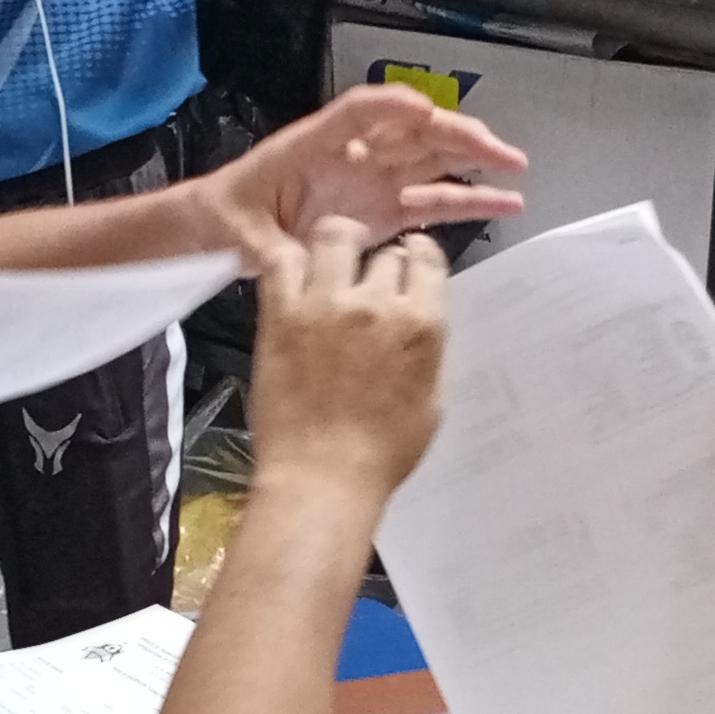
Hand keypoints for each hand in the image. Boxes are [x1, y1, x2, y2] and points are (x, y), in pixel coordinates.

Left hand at [192, 89, 527, 258]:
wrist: (218, 229)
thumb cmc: (225, 216)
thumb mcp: (239, 234)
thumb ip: (268, 248)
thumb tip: (291, 261)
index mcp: (312, 145)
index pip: (357, 113)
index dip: (392, 108)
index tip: (424, 111)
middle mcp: (352, 155)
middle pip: (411, 132)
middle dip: (455, 135)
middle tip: (496, 149)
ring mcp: (371, 182)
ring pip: (430, 162)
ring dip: (472, 162)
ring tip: (515, 169)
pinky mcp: (383, 211)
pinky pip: (431, 202)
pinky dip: (466, 201)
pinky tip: (501, 202)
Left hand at [248, 220, 446, 500]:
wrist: (322, 477)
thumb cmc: (380, 453)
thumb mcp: (431, 400)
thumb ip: (429, 351)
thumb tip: (422, 322)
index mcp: (422, 325)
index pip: (427, 260)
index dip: (419, 255)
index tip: (410, 259)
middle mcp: (377, 306)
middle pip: (384, 252)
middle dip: (380, 261)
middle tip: (368, 278)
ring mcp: (326, 306)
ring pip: (335, 236)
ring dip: (338, 242)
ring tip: (332, 256)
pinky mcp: (282, 315)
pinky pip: (283, 261)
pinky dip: (290, 259)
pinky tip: (296, 274)